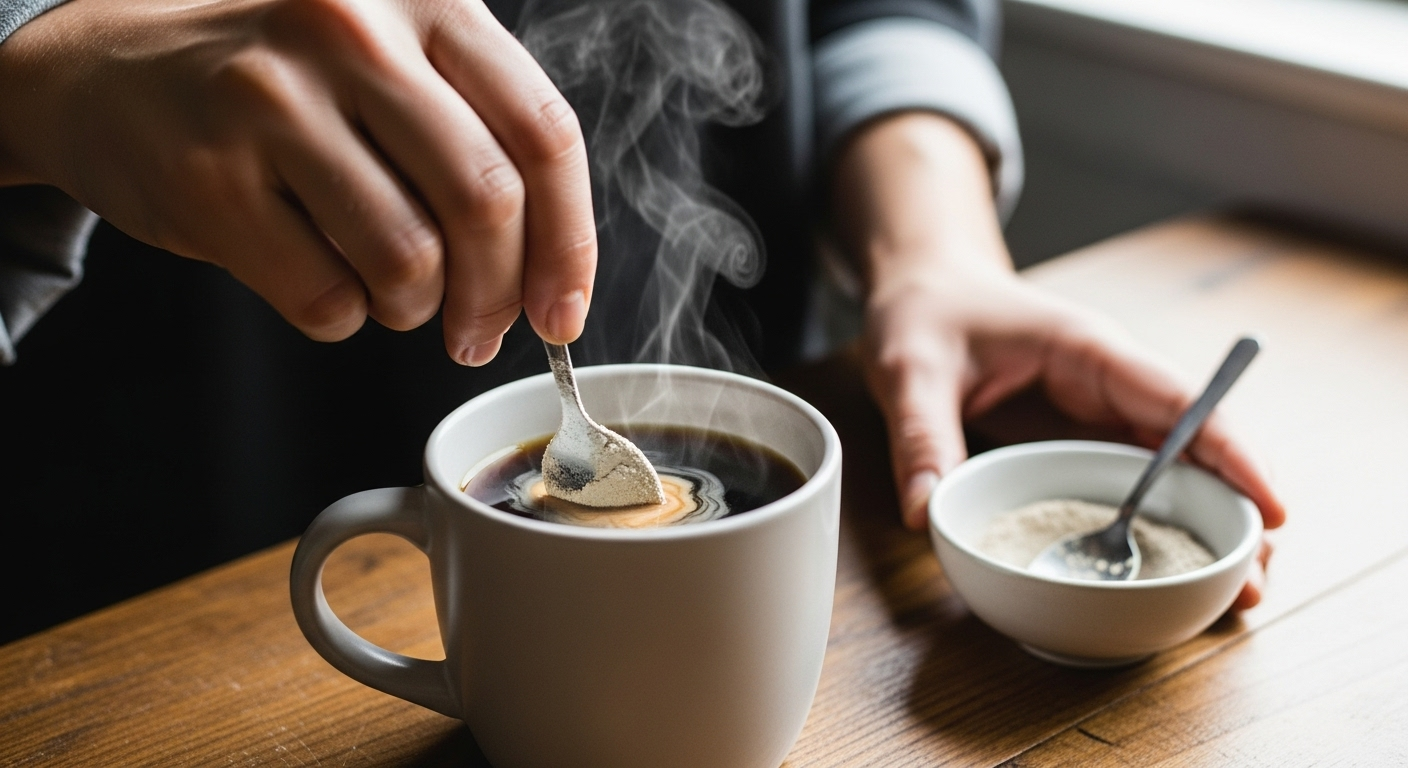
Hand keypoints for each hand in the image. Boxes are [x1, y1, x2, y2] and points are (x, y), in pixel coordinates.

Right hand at [0, 0, 595, 362]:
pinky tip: (314, 275)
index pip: (543, 133)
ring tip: (387, 290)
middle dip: (497, 294)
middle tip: (480, 332)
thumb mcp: (395, 71)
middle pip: (485, 199)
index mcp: (423, 0)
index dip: (569, 245)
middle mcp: (351, 31)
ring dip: (413, 307)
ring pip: (408, 259)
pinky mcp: (209, 176)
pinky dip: (338, 315)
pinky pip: (325, 299)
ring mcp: (271, 99)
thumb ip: (479, 144)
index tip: (561, 312)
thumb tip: (549, 283)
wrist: (111, 74)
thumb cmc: (286, 89)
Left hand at [862, 267, 1283, 607]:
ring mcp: (1099, 412)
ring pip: (1174, 468)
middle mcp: (1108, 383)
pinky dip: (1160, 522)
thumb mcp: (910, 371)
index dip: (1230, 454)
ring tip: (1236, 592)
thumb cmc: (926, 314)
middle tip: (1254, 580)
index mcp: (1086, 351)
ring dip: (1205, 522)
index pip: (1177, 401)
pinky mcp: (1080, 439)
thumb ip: (921, 436)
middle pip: (1195, 445)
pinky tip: (1175, 569)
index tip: (1272, 509)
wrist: (922, 288)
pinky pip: (1134, 481)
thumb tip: (925, 512)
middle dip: (1233, 507)